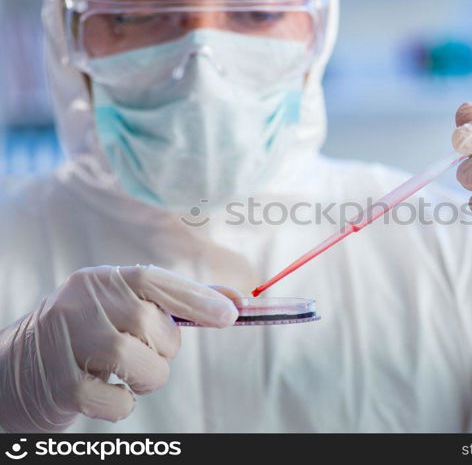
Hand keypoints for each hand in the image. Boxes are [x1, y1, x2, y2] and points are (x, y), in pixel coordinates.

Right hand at [0, 265, 238, 431]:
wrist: (12, 371)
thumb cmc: (86, 337)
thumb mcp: (122, 310)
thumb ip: (177, 304)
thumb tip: (235, 302)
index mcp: (101, 280)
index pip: (155, 280)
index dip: (197, 298)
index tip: (232, 315)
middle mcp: (81, 303)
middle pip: (154, 326)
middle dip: (163, 349)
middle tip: (143, 354)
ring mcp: (66, 342)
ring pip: (142, 363)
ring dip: (149, 378)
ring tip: (129, 376)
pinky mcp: (58, 385)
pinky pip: (117, 401)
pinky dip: (123, 405)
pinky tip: (106, 394)